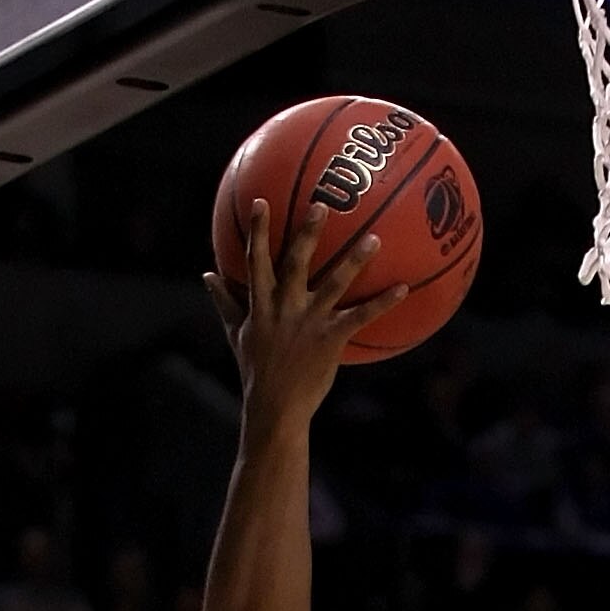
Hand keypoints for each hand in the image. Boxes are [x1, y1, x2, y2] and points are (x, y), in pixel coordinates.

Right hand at [205, 200, 407, 430]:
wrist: (274, 408)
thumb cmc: (256, 372)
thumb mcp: (236, 334)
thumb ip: (224, 302)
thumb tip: (207, 276)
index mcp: (261, 304)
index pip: (256, 260)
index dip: (259, 230)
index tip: (261, 202)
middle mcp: (285, 307)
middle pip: (296, 262)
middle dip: (308, 232)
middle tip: (322, 205)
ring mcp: (309, 322)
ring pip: (335, 283)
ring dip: (355, 259)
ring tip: (374, 238)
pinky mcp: (331, 339)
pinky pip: (360, 316)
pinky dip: (383, 303)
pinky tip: (402, 288)